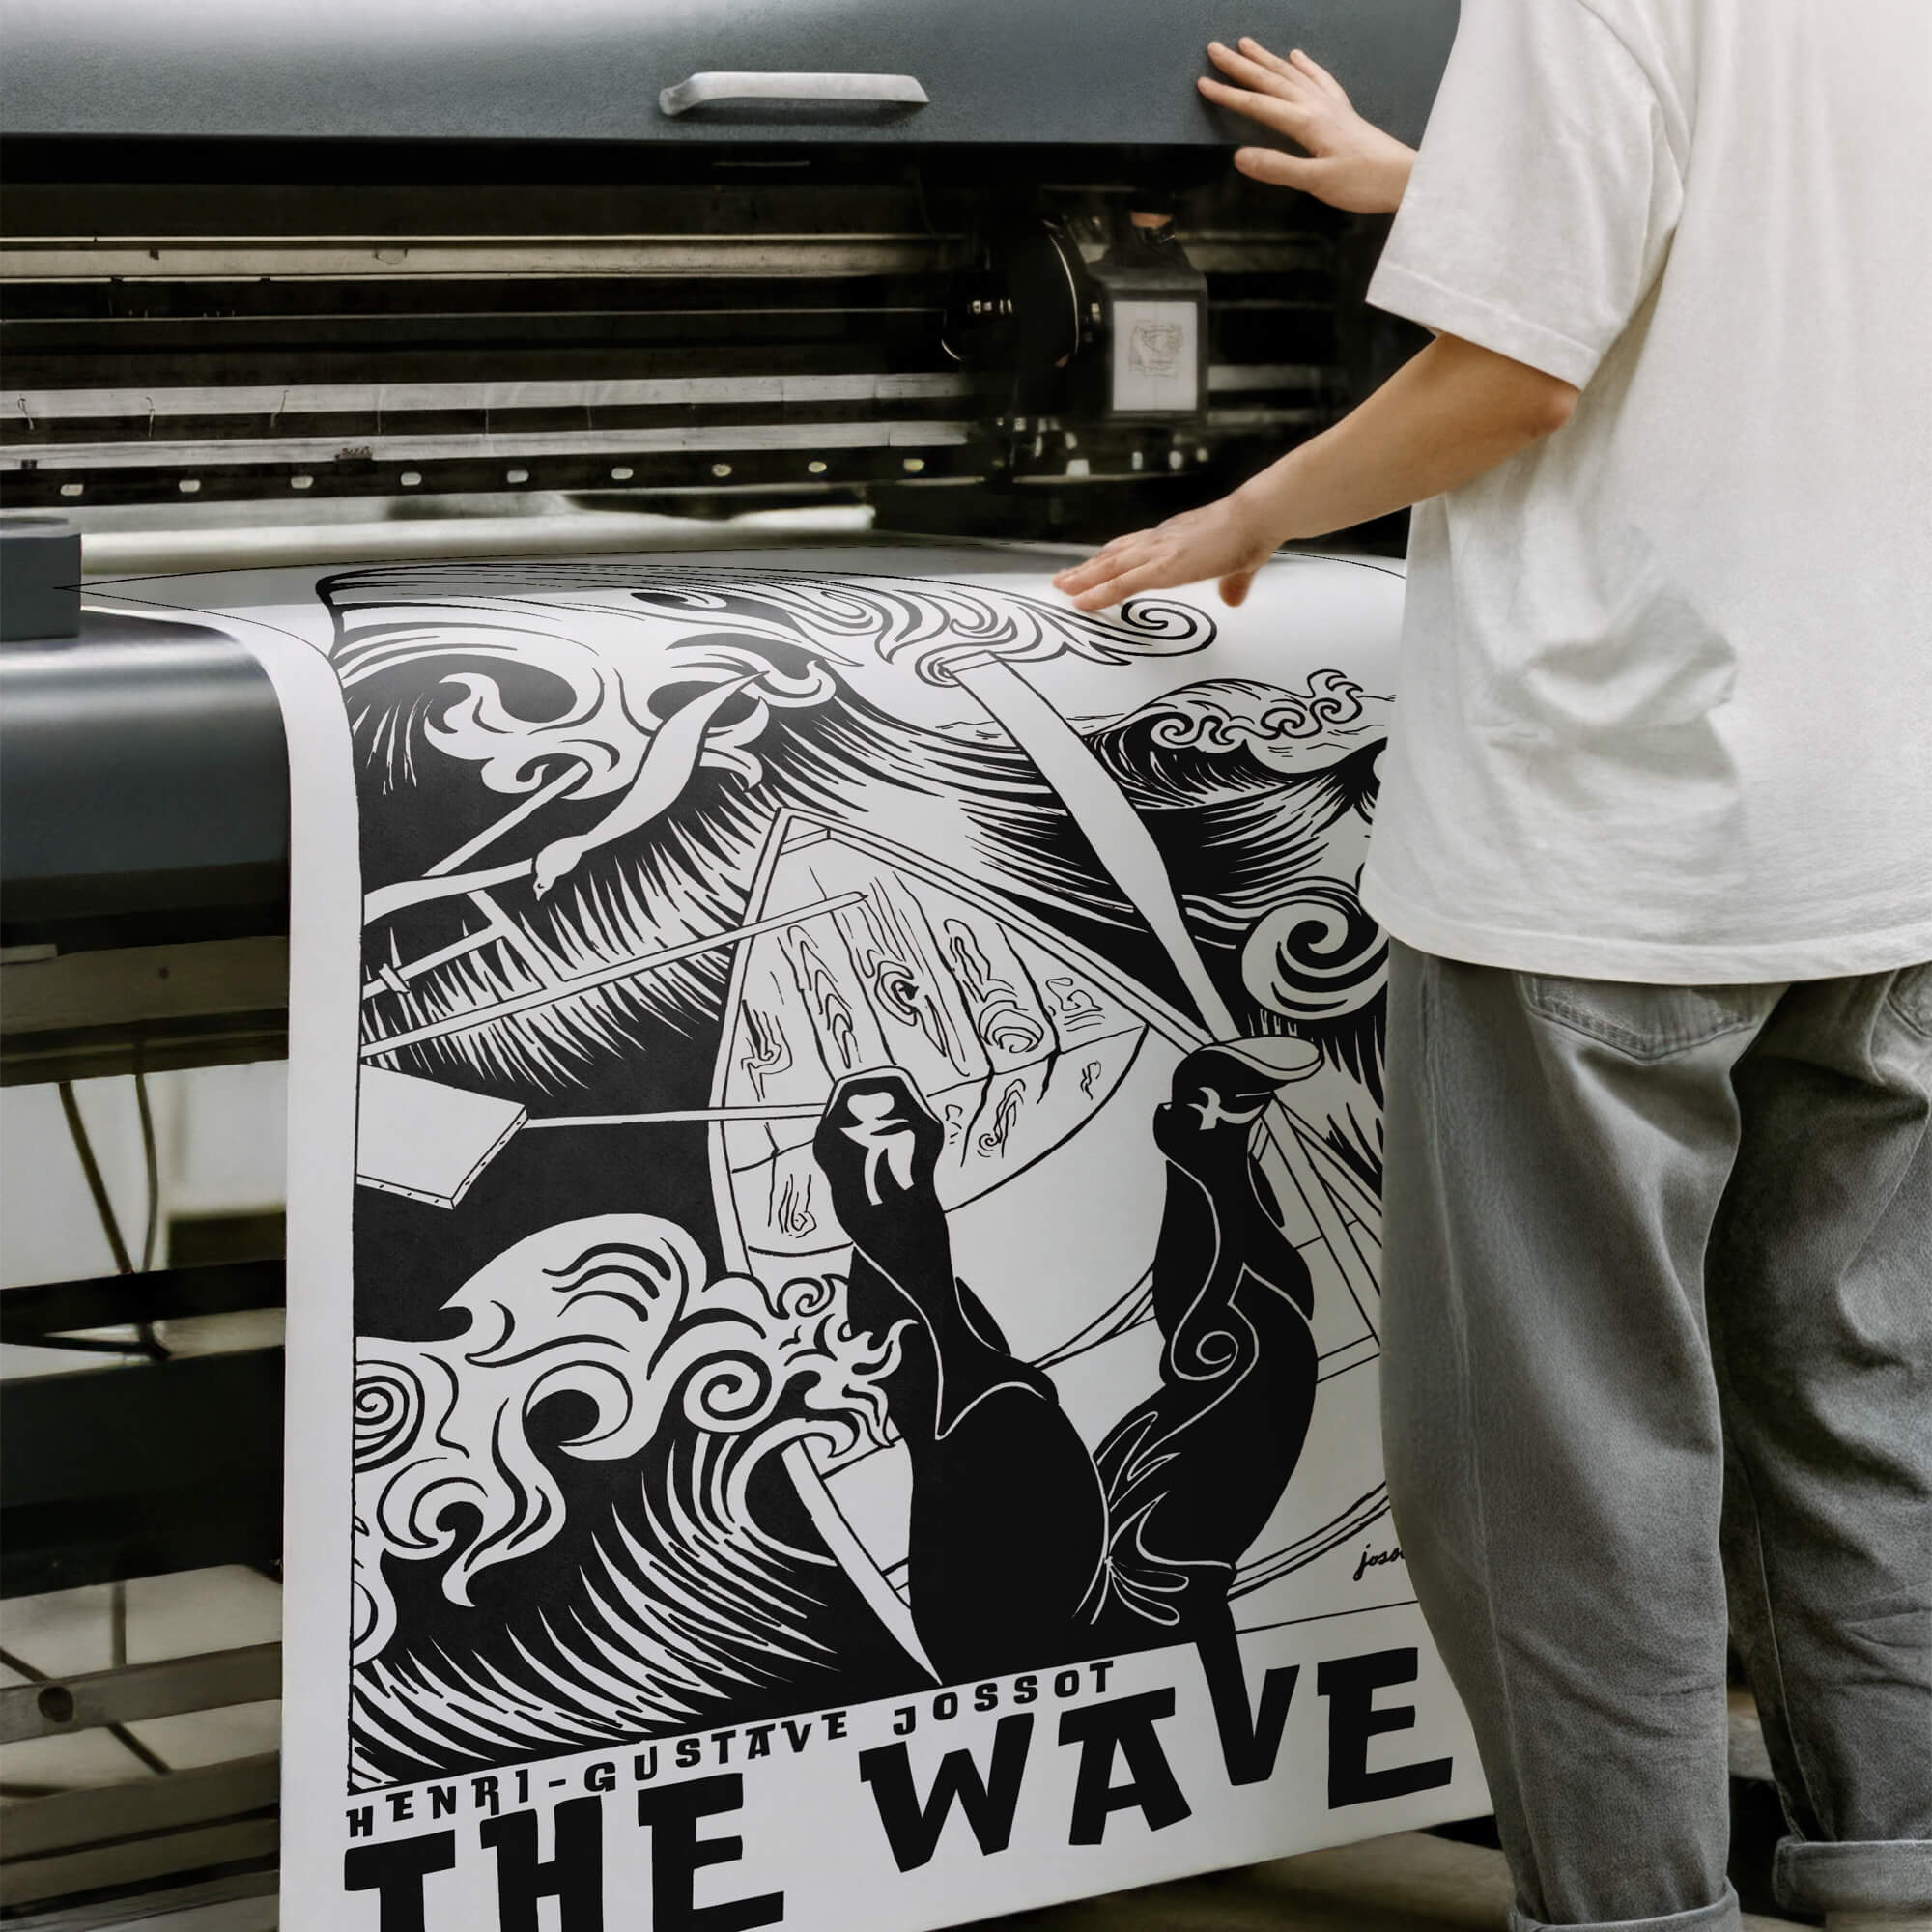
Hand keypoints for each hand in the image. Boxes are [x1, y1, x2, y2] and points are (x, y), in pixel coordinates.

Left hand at [1051, 489, 1279, 612]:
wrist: (1258, 515)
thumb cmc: (1252, 532)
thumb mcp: (1239, 563)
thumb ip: (1231, 582)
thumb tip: (1233, 597)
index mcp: (1175, 536)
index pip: (1133, 547)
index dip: (1111, 559)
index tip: (1093, 567)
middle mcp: (1160, 540)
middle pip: (1114, 555)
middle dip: (1087, 568)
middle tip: (1063, 579)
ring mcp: (1159, 552)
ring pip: (1110, 567)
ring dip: (1084, 578)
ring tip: (1061, 587)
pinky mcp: (1164, 567)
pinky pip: (1122, 584)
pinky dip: (1099, 593)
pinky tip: (1082, 601)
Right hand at [1198, 38, 1414, 214]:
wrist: (1405, 177)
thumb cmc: (1363, 183)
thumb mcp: (1317, 181)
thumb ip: (1278, 168)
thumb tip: (1240, 156)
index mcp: (1306, 123)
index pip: (1258, 106)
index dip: (1229, 95)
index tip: (1203, 83)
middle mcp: (1316, 106)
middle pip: (1272, 80)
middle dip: (1241, 65)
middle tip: (1215, 48)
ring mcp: (1331, 105)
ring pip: (1292, 74)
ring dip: (1267, 58)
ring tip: (1247, 43)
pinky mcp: (1343, 110)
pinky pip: (1320, 79)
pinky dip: (1306, 65)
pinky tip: (1297, 56)